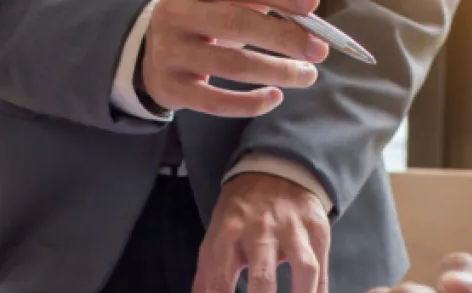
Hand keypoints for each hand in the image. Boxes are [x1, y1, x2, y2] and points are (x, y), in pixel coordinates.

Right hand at [141, 0, 330, 116]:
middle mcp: (175, 16)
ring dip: (277, 71)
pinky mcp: (170, 89)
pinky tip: (275, 97)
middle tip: (319, 49)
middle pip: (236, 24)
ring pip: (231, 65)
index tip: (311, 6)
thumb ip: (261, 6)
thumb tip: (309, 16)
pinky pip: (215, 102)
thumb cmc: (203, 25)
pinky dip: (250, 103)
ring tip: (308, 75)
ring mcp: (169, 54)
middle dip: (283, 37)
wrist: (152, 56)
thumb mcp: (224, 6)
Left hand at [177, 172, 334, 292]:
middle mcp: (259, 230)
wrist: (276, 168)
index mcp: (226, 234)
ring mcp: (292, 229)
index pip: (217, 280)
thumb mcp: (215, 240)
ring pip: (302, 270)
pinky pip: (323, 270)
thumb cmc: (240, 213)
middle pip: (262, 277)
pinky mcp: (317, 229)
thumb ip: (203, 286)